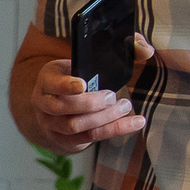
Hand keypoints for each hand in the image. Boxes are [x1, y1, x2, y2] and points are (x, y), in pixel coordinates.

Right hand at [28, 34, 153, 154]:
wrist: (58, 100)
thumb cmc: (78, 75)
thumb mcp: (86, 60)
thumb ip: (119, 49)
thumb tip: (146, 50)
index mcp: (47, 79)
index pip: (53, 83)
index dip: (66, 85)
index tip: (83, 84)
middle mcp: (43, 103)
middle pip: (63, 108)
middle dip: (91, 103)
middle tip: (112, 96)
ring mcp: (51, 124)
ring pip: (74, 126)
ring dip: (104, 118)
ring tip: (124, 106)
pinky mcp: (64, 139)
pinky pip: (88, 138)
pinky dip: (113, 130)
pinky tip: (135, 122)